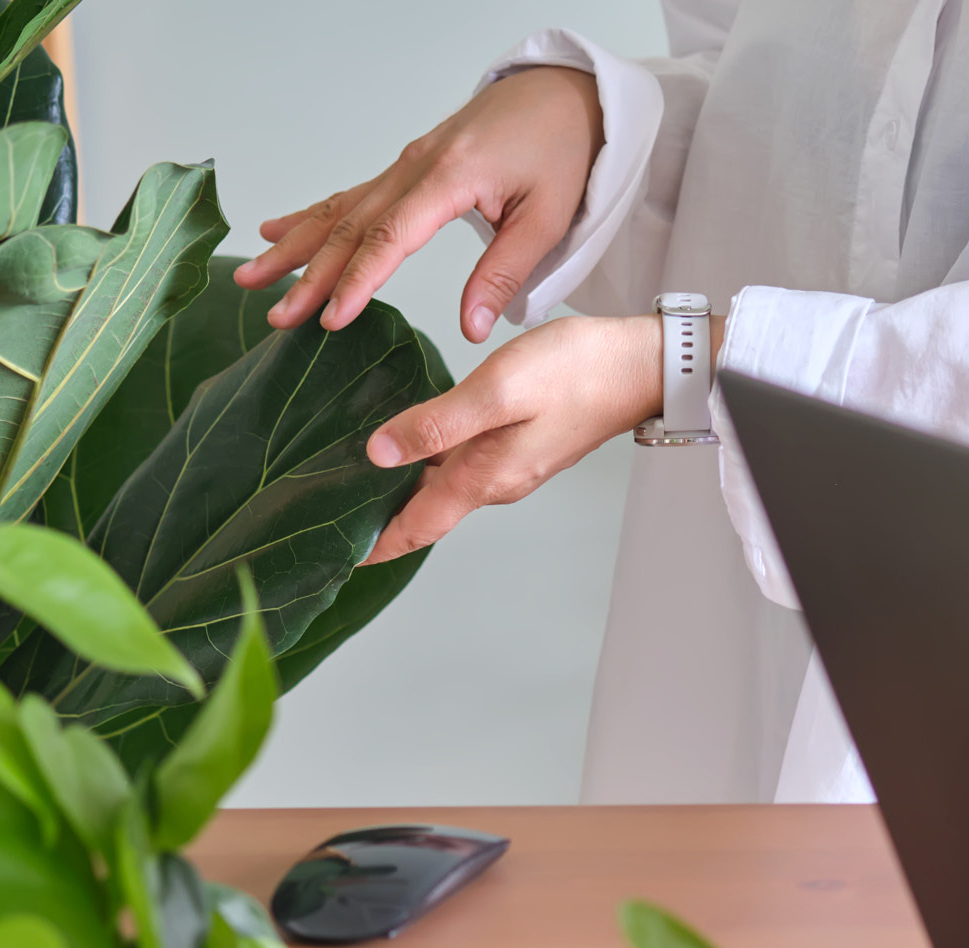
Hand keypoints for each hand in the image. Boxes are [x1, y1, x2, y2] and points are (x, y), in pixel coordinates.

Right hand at [233, 65, 604, 342]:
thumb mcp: (546, 220)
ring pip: (341, 208)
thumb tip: (472, 329)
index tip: (330, 319)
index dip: (357, 282)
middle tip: (277, 314)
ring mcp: (407, 163)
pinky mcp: (409, 165)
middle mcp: (417, 166)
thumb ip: (503, 274)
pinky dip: (312, 215)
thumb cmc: (561, 153)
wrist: (566, 96)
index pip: (390, 238)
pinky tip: (277, 230)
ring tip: (254, 277)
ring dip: (296, 245)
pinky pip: (352, 194)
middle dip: (310, 274)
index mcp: (450, 178)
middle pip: (352, 226)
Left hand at [365, 313, 717, 563]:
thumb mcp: (498, 391)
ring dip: (400, 488)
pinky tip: (410, 439)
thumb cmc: (577, 372)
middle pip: (423, 512)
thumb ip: (437, 422)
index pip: (415, 528)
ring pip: (441, 486)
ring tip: (354, 476)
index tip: (334, 559)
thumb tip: (377, 453)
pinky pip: (461, 463)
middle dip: (377, 518)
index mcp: (483, 478)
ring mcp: (509, 465)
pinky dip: (427, 460)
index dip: (372, 546)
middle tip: (326, 512)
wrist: (642, 366)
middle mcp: (494, 481)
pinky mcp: (520, 443)